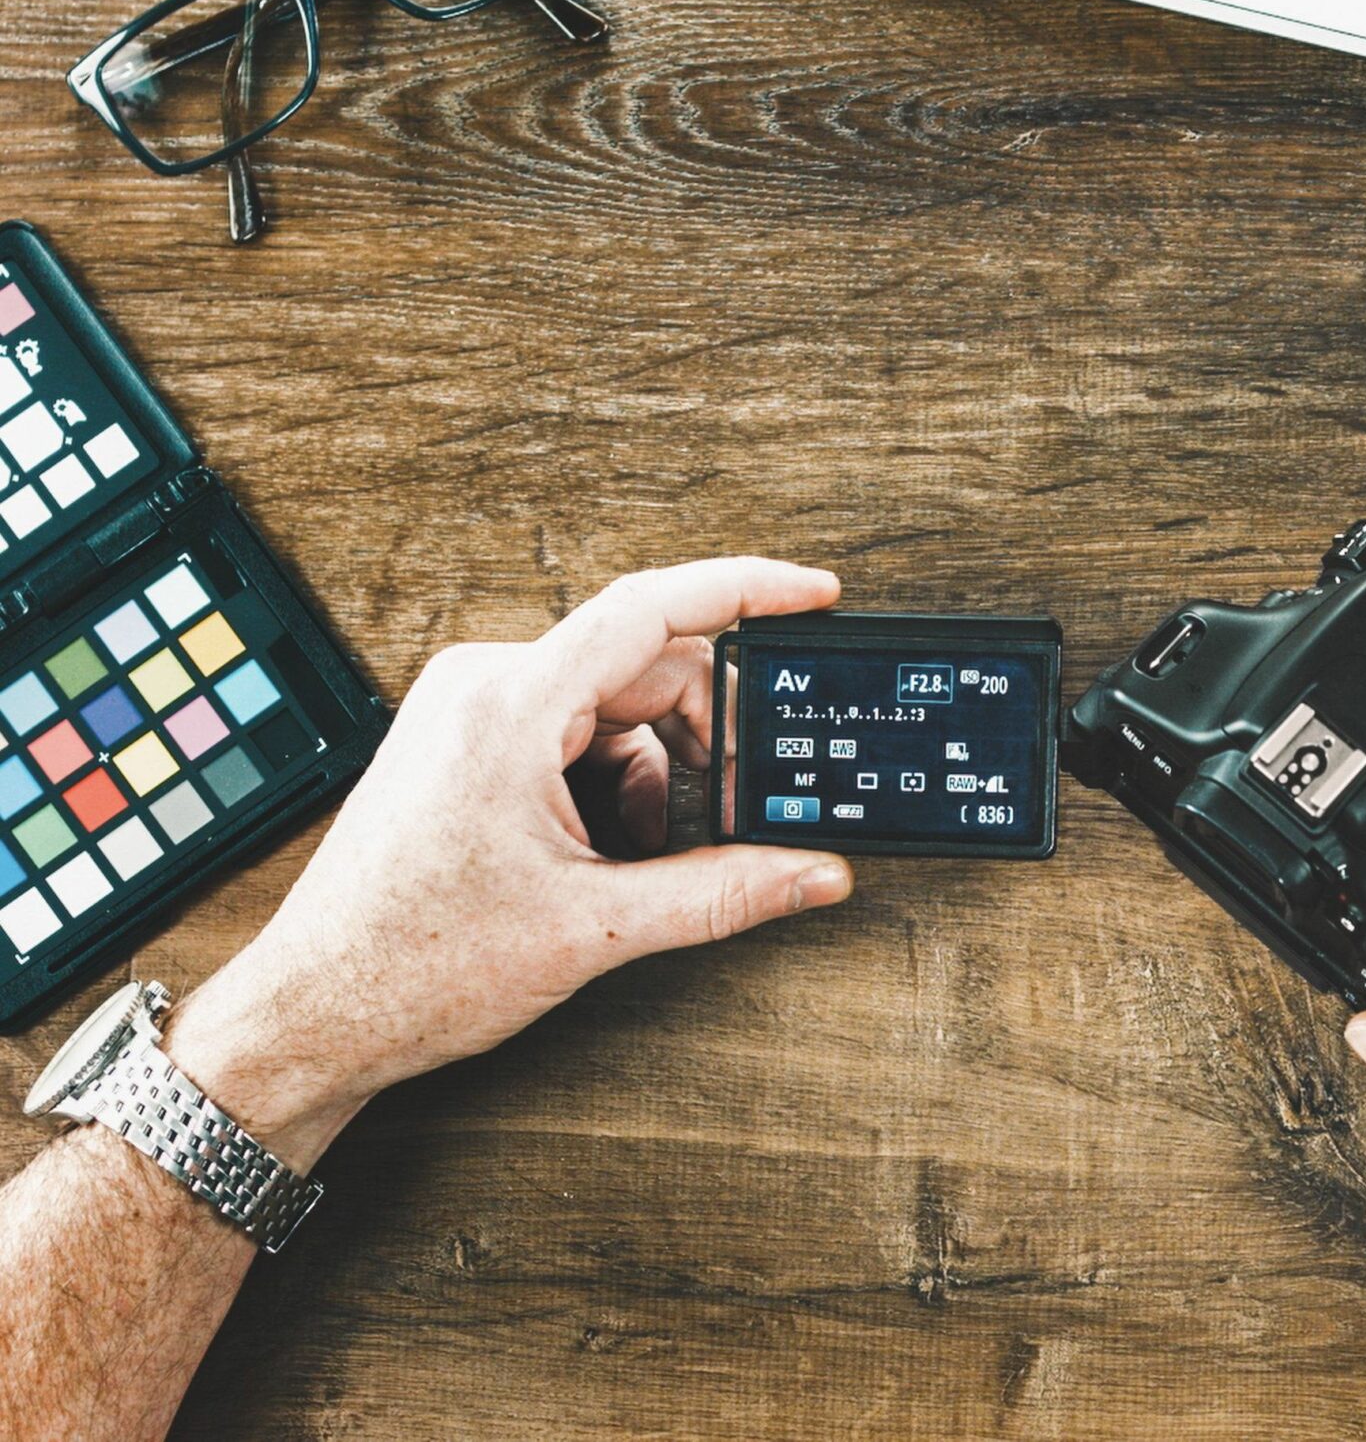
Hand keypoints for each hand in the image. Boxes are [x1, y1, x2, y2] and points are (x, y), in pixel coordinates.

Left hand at [159, 558, 857, 1169]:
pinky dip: (612, 781)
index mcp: (510, 707)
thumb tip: (812, 872)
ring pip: (614, 705)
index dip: (746, 591)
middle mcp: (484, 686)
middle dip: (703, 740)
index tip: (813, 595)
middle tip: (737, 811)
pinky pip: (573, 728)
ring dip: (654, 772)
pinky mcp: (464, 738)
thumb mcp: (593, 927)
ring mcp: (468, 708)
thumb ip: (722, 892)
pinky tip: (604, 852)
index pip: (652, 610)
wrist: (314, 1011)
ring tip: (643, 859)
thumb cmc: (411, 966)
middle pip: (645, 668)